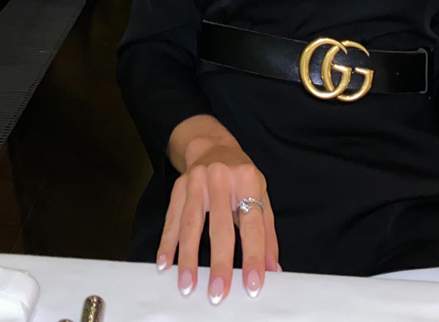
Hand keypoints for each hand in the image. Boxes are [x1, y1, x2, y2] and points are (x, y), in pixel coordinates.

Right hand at [157, 139, 279, 303]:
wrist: (211, 145)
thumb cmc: (240, 176)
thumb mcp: (261, 194)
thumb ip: (267, 232)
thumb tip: (274, 269)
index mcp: (247, 180)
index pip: (252, 224)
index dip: (254, 256)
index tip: (252, 284)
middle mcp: (221, 178)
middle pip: (220, 226)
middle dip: (219, 263)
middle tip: (218, 293)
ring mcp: (196, 181)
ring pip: (191, 224)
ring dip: (187, 258)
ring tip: (187, 285)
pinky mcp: (178, 187)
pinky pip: (171, 219)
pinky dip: (167, 243)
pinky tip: (164, 264)